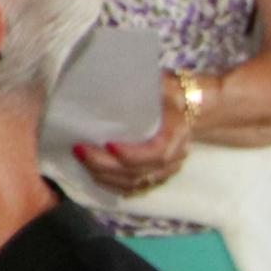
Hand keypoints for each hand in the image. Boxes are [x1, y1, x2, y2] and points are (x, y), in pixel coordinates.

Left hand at [78, 72, 201, 195]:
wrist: (190, 106)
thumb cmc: (167, 92)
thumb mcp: (159, 84)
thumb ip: (139, 87)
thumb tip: (104, 82)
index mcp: (177, 131)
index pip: (157, 152)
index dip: (133, 154)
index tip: (108, 144)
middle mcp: (176, 154)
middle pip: (141, 171)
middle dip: (106, 164)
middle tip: (79, 150)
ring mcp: (168, 169)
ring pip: (136, 182)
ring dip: (105, 175)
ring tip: (81, 160)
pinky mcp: (158, 175)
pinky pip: (135, 188)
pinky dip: (113, 184)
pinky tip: (93, 174)